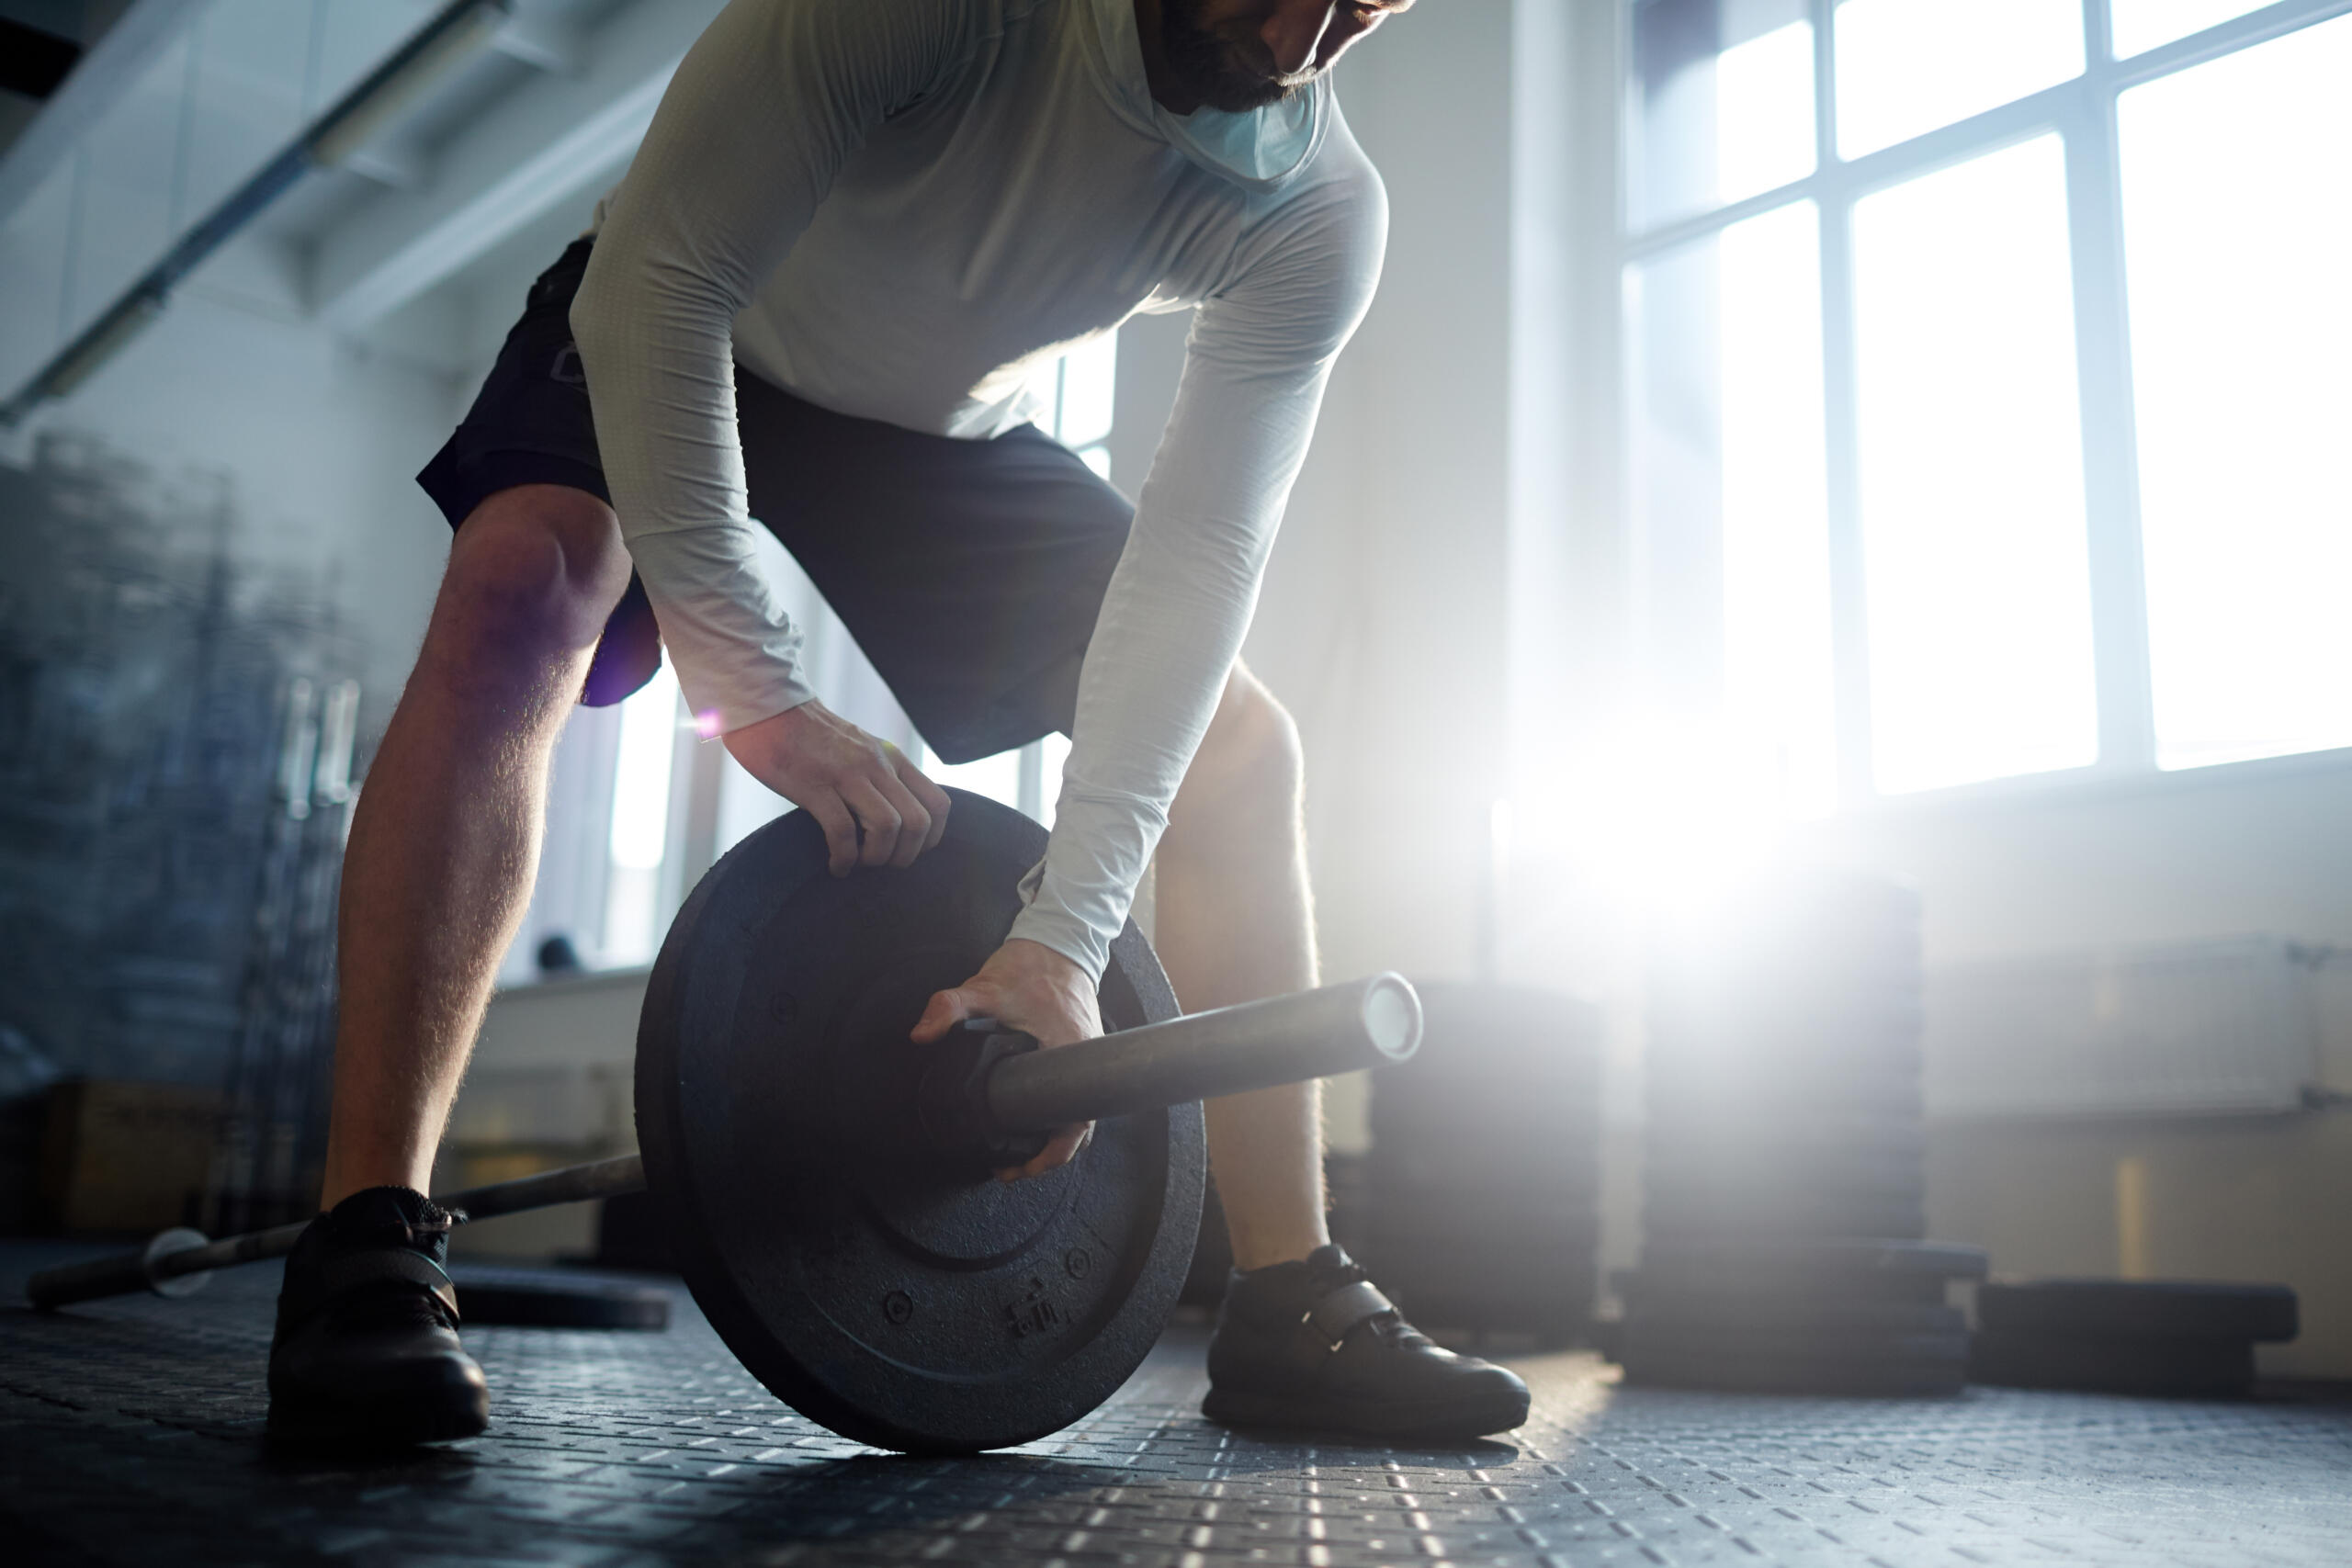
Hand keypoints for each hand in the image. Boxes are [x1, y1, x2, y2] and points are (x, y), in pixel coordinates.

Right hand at [722, 700, 950, 874]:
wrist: (768, 710)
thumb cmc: (811, 737)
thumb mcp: (861, 749)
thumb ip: (881, 775)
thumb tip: (894, 817)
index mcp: (892, 758)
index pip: (938, 804)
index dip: (931, 838)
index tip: (907, 850)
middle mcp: (877, 765)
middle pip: (918, 823)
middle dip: (905, 856)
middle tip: (881, 863)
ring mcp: (847, 774)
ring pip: (888, 828)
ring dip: (875, 858)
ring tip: (856, 863)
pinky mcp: (814, 786)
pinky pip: (843, 832)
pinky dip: (844, 858)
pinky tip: (835, 865)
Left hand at [911, 939, 1101, 1181]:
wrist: (1059, 942)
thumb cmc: (1030, 966)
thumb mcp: (983, 987)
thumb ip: (948, 1007)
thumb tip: (921, 1034)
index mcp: (1071, 1051)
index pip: (1074, 1121)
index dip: (1050, 1153)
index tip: (1020, 1168)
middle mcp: (1088, 1059)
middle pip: (1079, 1128)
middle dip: (1047, 1156)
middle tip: (1012, 1171)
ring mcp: (1089, 1057)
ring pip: (1079, 1113)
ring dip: (1052, 1137)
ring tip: (1020, 1153)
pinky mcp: (1082, 1051)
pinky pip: (1077, 1095)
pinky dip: (1057, 1114)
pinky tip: (1032, 1119)